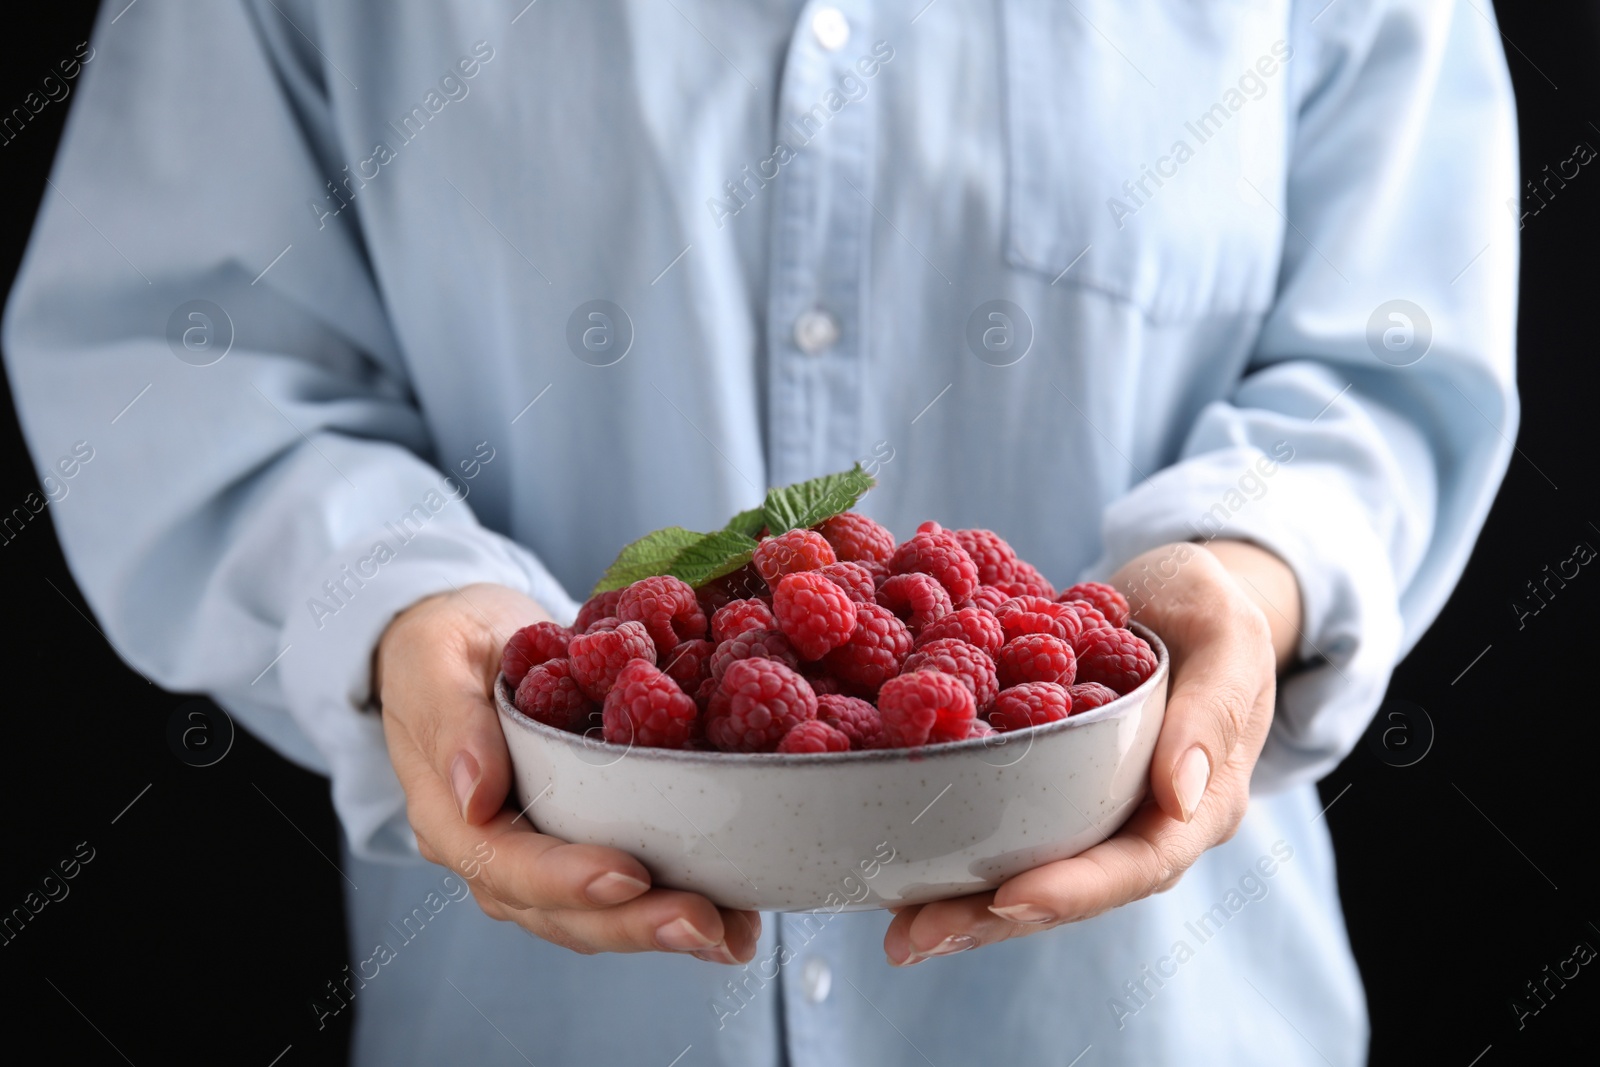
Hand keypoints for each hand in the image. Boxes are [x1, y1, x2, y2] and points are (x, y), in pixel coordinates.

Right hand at [375, 582, 760, 962]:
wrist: (464, 640)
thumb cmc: (445, 646)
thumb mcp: (437, 661)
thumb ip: (452, 724)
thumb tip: (474, 796)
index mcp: (451, 816)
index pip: (506, 865)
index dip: (567, 879)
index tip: (629, 876)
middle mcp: (495, 855)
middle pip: (561, 911)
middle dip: (635, 923)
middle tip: (705, 924)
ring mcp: (540, 857)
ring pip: (598, 916)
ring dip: (665, 928)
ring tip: (733, 935)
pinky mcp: (583, 843)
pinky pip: (626, 891)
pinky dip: (677, 902)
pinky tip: (736, 916)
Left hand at [883, 540, 1299, 965]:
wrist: (1182, 596)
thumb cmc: (1212, 607)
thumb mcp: (1226, 635)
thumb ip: (1212, 711)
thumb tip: (1182, 796)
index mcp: (1201, 804)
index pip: (1139, 864)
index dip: (1074, 888)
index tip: (1007, 898)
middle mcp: (1145, 826)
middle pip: (1071, 891)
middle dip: (993, 919)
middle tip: (917, 936)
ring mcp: (1096, 814)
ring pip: (1029, 876)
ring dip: (962, 907)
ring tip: (896, 933)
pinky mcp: (1054, 792)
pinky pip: (1005, 833)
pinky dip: (953, 857)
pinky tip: (892, 874)